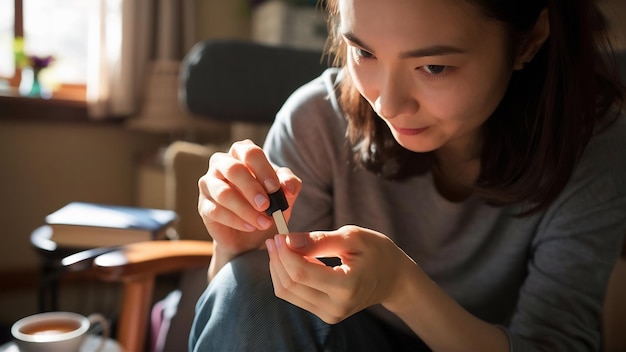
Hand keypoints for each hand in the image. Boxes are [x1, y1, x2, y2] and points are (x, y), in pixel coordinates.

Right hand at [198, 140, 300, 260]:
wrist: (252, 234)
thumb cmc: (267, 204)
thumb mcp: (284, 192)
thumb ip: (289, 184)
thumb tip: (289, 187)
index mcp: (242, 152)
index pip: (250, 152)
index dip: (263, 170)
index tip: (275, 189)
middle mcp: (222, 163)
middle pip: (233, 169)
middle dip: (251, 188)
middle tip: (266, 205)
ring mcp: (209, 184)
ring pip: (223, 193)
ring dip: (246, 209)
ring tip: (264, 222)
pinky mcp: (203, 206)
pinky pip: (216, 211)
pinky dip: (236, 221)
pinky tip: (251, 227)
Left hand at [265, 225, 416, 323]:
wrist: (394, 278)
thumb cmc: (377, 252)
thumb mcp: (352, 237)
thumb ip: (319, 240)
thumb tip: (288, 240)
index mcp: (346, 286)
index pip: (301, 273)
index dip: (284, 253)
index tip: (279, 234)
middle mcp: (336, 307)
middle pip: (290, 285)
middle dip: (277, 260)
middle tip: (274, 238)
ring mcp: (330, 315)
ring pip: (288, 293)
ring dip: (278, 269)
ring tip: (280, 247)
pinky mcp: (325, 315)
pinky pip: (295, 297)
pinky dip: (287, 277)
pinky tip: (291, 260)